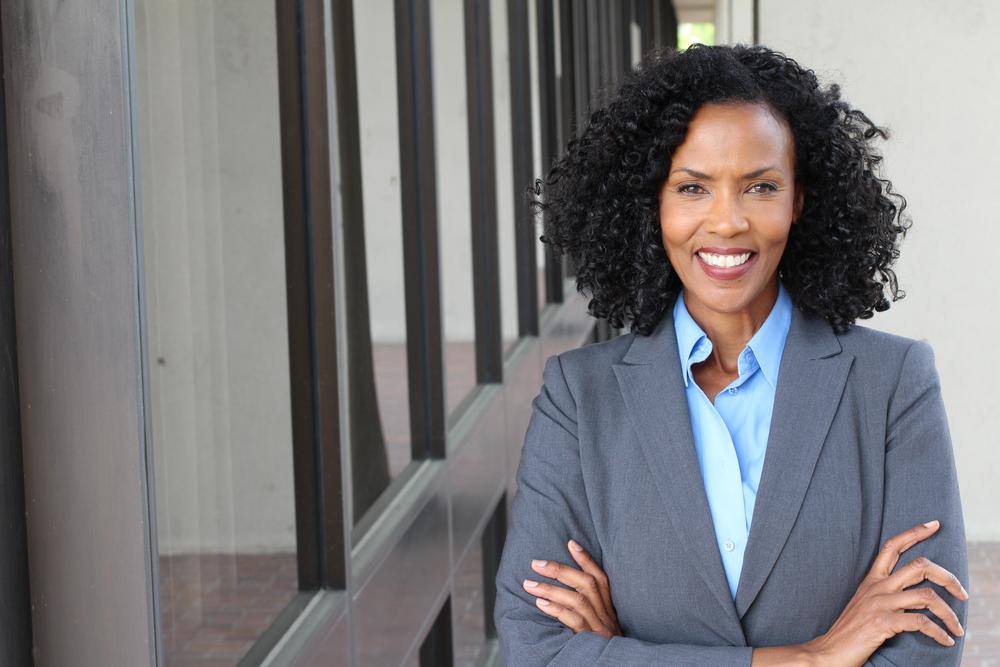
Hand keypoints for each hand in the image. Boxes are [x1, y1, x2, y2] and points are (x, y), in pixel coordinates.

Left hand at [521, 538, 621, 638]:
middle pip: (587, 584)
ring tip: (529, 584)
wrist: (615, 665)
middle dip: (560, 570)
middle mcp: (606, 615)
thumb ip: (590, 608)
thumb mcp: (600, 624)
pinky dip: (557, 610)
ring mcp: (599, 628)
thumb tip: (560, 588)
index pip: (600, 577)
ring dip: (551, 589)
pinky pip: (574, 621)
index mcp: (609, 608)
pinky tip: (541, 604)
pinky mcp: (591, 640)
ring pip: (577, 600)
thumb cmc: (601, 646)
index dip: (586, 559)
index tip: (570, 542)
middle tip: (536, 563)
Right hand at [802, 520, 968, 666]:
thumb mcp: (865, 604)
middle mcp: (877, 587)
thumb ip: (884, 594)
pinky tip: (945, 640)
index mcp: (872, 580)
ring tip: (957, 627)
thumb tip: (911, 593)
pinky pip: (921, 623)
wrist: (829, 652)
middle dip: (948, 577)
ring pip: (927, 596)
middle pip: (919, 566)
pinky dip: (939, 632)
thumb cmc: (850, 631)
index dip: (914, 532)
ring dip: (950, 613)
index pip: (892, 546)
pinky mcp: (882, 623)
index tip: (934, 525)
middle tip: (962, 593)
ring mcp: (880, 604)